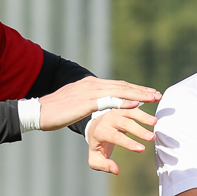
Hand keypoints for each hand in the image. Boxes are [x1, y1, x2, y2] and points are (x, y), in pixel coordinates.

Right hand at [39, 76, 160, 131]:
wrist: (39, 111)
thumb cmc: (55, 111)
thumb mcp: (75, 103)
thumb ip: (88, 102)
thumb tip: (98, 105)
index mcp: (90, 84)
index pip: (118, 85)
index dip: (134, 89)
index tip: (149, 94)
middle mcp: (92, 84)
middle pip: (122, 86)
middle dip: (141, 91)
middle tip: (157, 95)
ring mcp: (89, 92)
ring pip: (120, 91)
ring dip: (138, 95)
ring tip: (153, 99)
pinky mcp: (86, 102)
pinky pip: (109, 101)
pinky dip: (124, 102)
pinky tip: (136, 104)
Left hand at [86, 108, 155, 174]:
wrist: (93, 126)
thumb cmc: (97, 145)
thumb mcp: (95, 159)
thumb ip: (104, 166)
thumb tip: (116, 170)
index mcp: (100, 132)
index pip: (115, 137)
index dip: (129, 143)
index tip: (142, 149)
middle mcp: (107, 119)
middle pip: (124, 123)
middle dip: (139, 130)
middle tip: (152, 137)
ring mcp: (115, 111)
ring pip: (130, 112)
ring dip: (143, 116)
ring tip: (155, 122)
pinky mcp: (122, 107)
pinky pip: (134, 105)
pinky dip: (143, 104)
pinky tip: (154, 104)